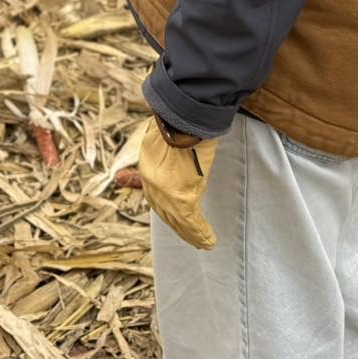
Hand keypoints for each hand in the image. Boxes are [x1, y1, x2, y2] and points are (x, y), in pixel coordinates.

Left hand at [135, 117, 218, 249]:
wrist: (185, 115)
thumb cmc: (183, 120)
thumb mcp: (166, 134)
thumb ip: (163, 151)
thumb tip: (155, 158)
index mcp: (148, 165)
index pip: (155, 194)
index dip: (166, 209)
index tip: (175, 218)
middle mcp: (152, 182)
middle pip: (165, 211)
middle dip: (178, 225)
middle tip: (191, 238)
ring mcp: (165, 192)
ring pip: (178, 220)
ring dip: (191, 234)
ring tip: (202, 243)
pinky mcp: (180, 198)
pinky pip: (191, 223)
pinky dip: (201, 233)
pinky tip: (209, 242)